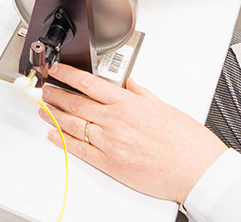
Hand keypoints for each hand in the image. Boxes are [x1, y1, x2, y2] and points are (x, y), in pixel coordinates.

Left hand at [36, 63, 226, 203]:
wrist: (196, 170)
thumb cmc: (187, 142)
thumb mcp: (164, 107)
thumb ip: (142, 95)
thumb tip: (129, 85)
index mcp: (129, 104)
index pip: (89, 84)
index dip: (68, 75)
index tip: (57, 71)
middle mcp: (116, 121)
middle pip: (76, 103)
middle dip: (56, 94)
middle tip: (45, 89)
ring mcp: (110, 143)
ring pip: (73, 125)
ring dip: (54, 115)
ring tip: (44, 109)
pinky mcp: (109, 164)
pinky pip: (79, 150)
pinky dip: (63, 141)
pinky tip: (54, 134)